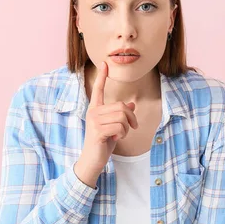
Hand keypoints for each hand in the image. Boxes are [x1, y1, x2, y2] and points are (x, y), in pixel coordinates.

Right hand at [74, 62, 137, 186]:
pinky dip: (123, 134)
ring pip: (122, 116)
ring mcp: (94, 121)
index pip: (98, 89)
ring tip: (120, 134)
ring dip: (127, 128)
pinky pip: (120, 126)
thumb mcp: (114, 127)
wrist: (92, 160)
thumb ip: (121, 115)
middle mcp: (93, 112)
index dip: (102, 76)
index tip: (105, 63)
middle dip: (131, 118)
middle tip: (132, 127)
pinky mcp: (97, 130)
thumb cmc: (103, 143)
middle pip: (121, 106)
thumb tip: (132, 104)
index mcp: (95, 109)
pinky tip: (115, 138)